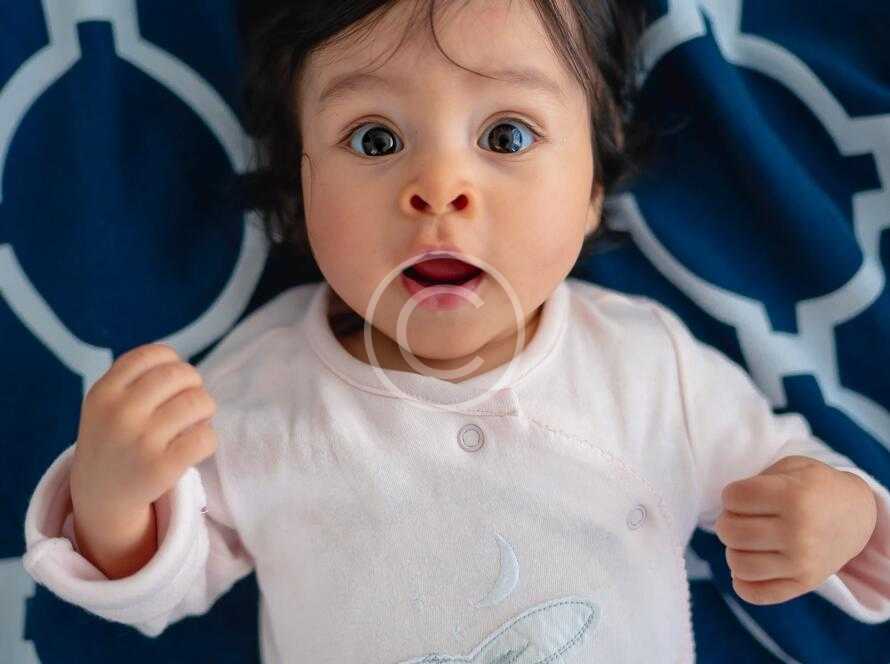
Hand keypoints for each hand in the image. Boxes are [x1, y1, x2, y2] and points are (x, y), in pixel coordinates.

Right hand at [71, 343, 217, 521]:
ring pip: (199, 402)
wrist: (100, 496)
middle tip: (189, 404)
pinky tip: (195, 446)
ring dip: (206, 410)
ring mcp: (140, 441)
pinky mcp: (161, 468)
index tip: (173, 382)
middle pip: (181, 374)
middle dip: (194, 385)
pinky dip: (209, 439)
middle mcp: (119, 413)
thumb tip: (184, 368)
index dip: (174, 362)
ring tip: (195, 423)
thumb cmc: (115, 439)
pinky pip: (206, 437)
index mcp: (104, 392)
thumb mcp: (106, 403)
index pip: (154, 354)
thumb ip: (136, 378)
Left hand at [714, 454, 877, 605]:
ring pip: (737, 564)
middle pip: (729, 532)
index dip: (732, 495)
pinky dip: (742, 582)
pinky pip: (754, 593)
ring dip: (734, 550)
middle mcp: (799, 533)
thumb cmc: (812, 487)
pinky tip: (750, 564)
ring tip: (749, 541)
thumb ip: (754, 484)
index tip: (746, 496)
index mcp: (793, 497)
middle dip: (727, 522)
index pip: (732, 498)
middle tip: (743, 518)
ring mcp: (802, 563)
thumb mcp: (789, 469)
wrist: (856, 514)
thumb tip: (726, 517)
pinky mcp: (804, 584)